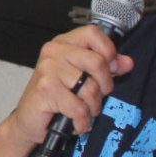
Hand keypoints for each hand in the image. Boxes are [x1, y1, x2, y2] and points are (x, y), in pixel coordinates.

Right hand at [9, 25, 132, 147]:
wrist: (28, 122)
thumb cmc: (54, 98)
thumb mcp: (82, 78)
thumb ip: (105, 67)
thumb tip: (127, 62)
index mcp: (64, 43)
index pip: (93, 33)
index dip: (108, 51)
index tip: (111, 68)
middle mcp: (53, 52)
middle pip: (97, 62)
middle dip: (104, 86)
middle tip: (97, 97)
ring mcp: (48, 69)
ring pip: (90, 88)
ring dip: (92, 107)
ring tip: (84, 112)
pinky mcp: (46, 89)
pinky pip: (79, 107)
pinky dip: (82, 121)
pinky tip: (76, 122)